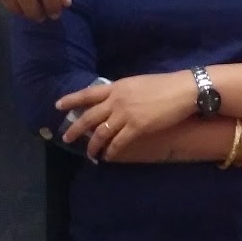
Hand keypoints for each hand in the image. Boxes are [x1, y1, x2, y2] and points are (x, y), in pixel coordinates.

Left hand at [58, 74, 196, 158]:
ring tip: (89, 153)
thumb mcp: (138, 83)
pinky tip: (108, 157)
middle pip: (90, 116)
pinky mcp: (136, 128)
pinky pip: (118, 143)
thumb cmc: (165, 85)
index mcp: (117, 87)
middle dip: (76, 129)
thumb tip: (114, 100)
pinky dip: (111, 151)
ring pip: (101, 133)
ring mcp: (125, 114)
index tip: (58, 105)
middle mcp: (116, 100)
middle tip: (66, 137)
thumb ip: (123, 92)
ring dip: (93, 145)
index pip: (88, 93)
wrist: (183, 90)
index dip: (72, 99)